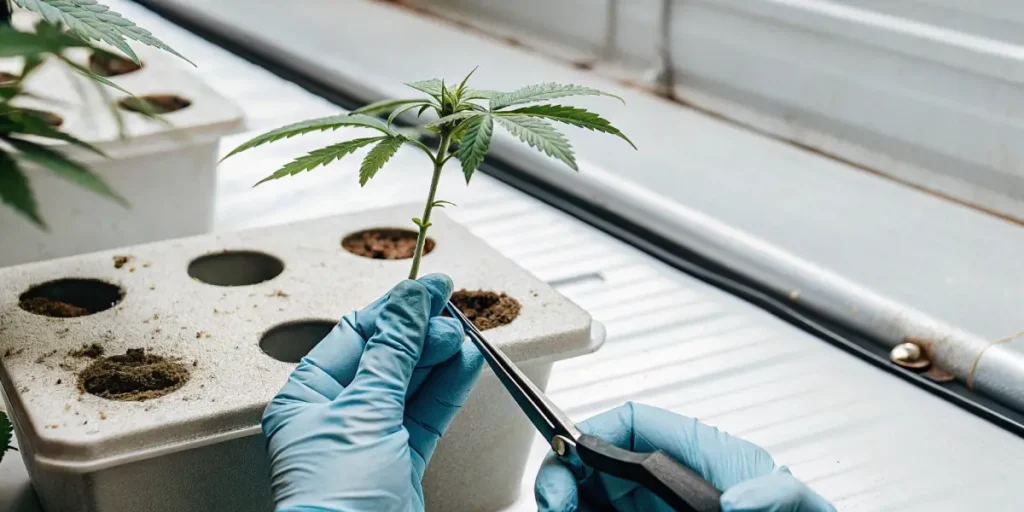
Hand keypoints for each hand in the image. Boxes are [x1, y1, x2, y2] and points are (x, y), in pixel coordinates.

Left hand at [262, 274, 482, 511]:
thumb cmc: (337, 496)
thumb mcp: (364, 410)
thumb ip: (394, 352)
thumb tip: (411, 302)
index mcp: (306, 398)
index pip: (355, 336)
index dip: (395, 309)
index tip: (431, 287)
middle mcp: (335, 416)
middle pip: (386, 358)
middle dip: (421, 334)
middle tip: (453, 314)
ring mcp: (370, 439)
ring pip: (411, 385)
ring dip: (440, 358)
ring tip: (466, 334)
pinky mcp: (401, 462)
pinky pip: (427, 415)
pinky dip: (449, 389)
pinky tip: (468, 364)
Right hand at [535, 403, 835, 511]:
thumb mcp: (794, 502)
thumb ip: (775, 493)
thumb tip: (741, 500)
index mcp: (695, 453)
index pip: (632, 423)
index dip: (593, 432)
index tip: (570, 452)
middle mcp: (668, 479)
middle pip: (597, 462)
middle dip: (565, 474)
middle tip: (554, 500)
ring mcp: (651, 508)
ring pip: (590, 496)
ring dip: (565, 501)